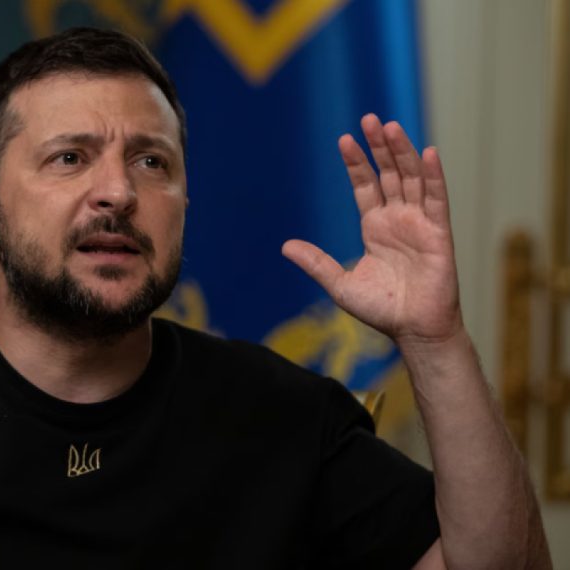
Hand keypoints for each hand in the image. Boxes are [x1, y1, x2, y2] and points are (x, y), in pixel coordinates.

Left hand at [282, 114, 461, 346]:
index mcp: (375, 227)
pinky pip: (437, 198)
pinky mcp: (439, 232)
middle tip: (369, 118)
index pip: (365, 185)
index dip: (356, 163)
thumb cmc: (382, 308)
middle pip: (389, 174)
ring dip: (403, 152)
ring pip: (412, 178)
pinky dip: (433, 176)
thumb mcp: (340, 284)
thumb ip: (316, 263)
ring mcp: (419, 223)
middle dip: (380, 147)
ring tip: (390, 126)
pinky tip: (427, 153)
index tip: (345, 139)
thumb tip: (285, 246)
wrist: (413, 330)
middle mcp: (398, 219)